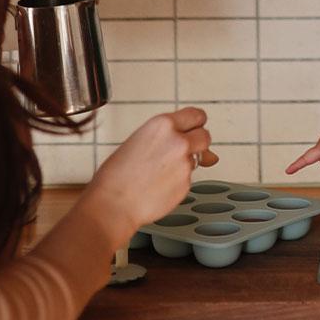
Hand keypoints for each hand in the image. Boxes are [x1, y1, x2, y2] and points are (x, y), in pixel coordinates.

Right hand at [85, 106, 217, 242]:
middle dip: (197, 144)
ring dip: (186, 163)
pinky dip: (179, 181)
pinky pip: (189, 178)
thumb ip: (171, 139)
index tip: (194, 129)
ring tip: (161, 172)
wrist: (112, 205)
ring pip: (197, 159)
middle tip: (182, 152)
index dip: (195, 124)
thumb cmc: (116, 176)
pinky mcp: (186, 183)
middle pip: (205, 136)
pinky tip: (160, 185)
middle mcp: (178, 141)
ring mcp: (184, 163)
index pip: (196, 115)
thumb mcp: (139, 143)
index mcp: (163, 124)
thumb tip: (207, 153)